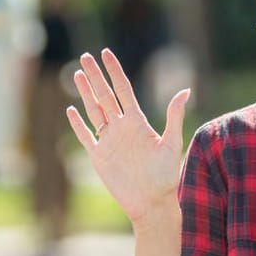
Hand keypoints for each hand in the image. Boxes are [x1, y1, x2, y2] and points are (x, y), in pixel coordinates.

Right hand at [66, 49, 189, 226]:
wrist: (152, 202)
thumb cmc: (167, 176)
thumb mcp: (172, 144)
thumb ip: (174, 117)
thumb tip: (185, 90)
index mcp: (138, 121)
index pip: (123, 89)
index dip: (114, 71)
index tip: (106, 53)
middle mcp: (121, 127)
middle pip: (105, 95)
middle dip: (95, 75)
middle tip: (86, 55)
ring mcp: (108, 141)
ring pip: (93, 111)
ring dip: (85, 93)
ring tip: (78, 74)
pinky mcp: (99, 157)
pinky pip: (85, 136)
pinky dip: (77, 124)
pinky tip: (71, 109)